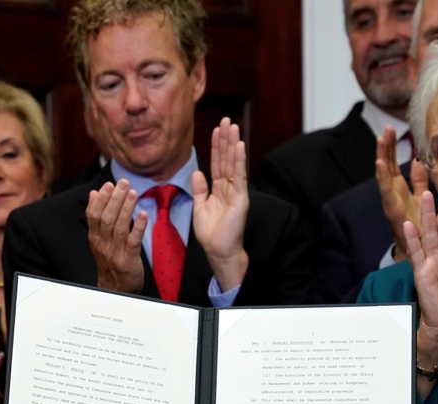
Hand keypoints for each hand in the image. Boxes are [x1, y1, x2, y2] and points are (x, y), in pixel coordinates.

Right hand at [86, 179, 147, 292]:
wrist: (115, 288)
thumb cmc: (110, 259)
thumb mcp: (99, 238)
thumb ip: (96, 217)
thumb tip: (94, 193)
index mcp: (95, 238)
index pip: (94, 215)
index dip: (100, 199)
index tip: (108, 185)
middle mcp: (103, 244)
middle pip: (106, 218)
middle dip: (114, 199)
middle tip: (123, 183)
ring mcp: (115, 252)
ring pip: (119, 227)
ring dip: (126, 208)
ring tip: (132, 192)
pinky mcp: (129, 260)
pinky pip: (133, 241)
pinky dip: (139, 226)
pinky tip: (143, 214)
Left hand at [192, 117, 248, 291]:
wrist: (218, 250)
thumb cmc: (211, 232)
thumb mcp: (200, 206)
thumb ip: (200, 189)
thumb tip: (197, 172)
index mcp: (219, 189)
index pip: (218, 163)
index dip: (217, 147)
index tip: (216, 129)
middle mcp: (230, 187)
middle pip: (227, 159)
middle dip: (226, 139)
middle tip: (227, 119)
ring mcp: (237, 192)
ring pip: (234, 163)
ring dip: (233, 144)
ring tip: (233, 126)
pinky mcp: (241, 198)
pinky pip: (239, 176)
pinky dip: (239, 161)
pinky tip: (239, 146)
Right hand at [375, 126, 429, 260]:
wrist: (418, 249)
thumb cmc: (419, 225)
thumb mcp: (422, 198)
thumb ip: (419, 180)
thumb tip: (419, 160)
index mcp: (399, 188)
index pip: (394, 162)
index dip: (392, 146)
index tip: (391, 128)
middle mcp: (392, 193)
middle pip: (387, 165)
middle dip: (386, 147)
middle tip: (386, 128)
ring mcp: (390, 200)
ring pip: (384, 174)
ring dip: (382, 156)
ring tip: (381, 140)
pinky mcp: (392, 209)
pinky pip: (386, 190)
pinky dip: (382, 176)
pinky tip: (380, 162)